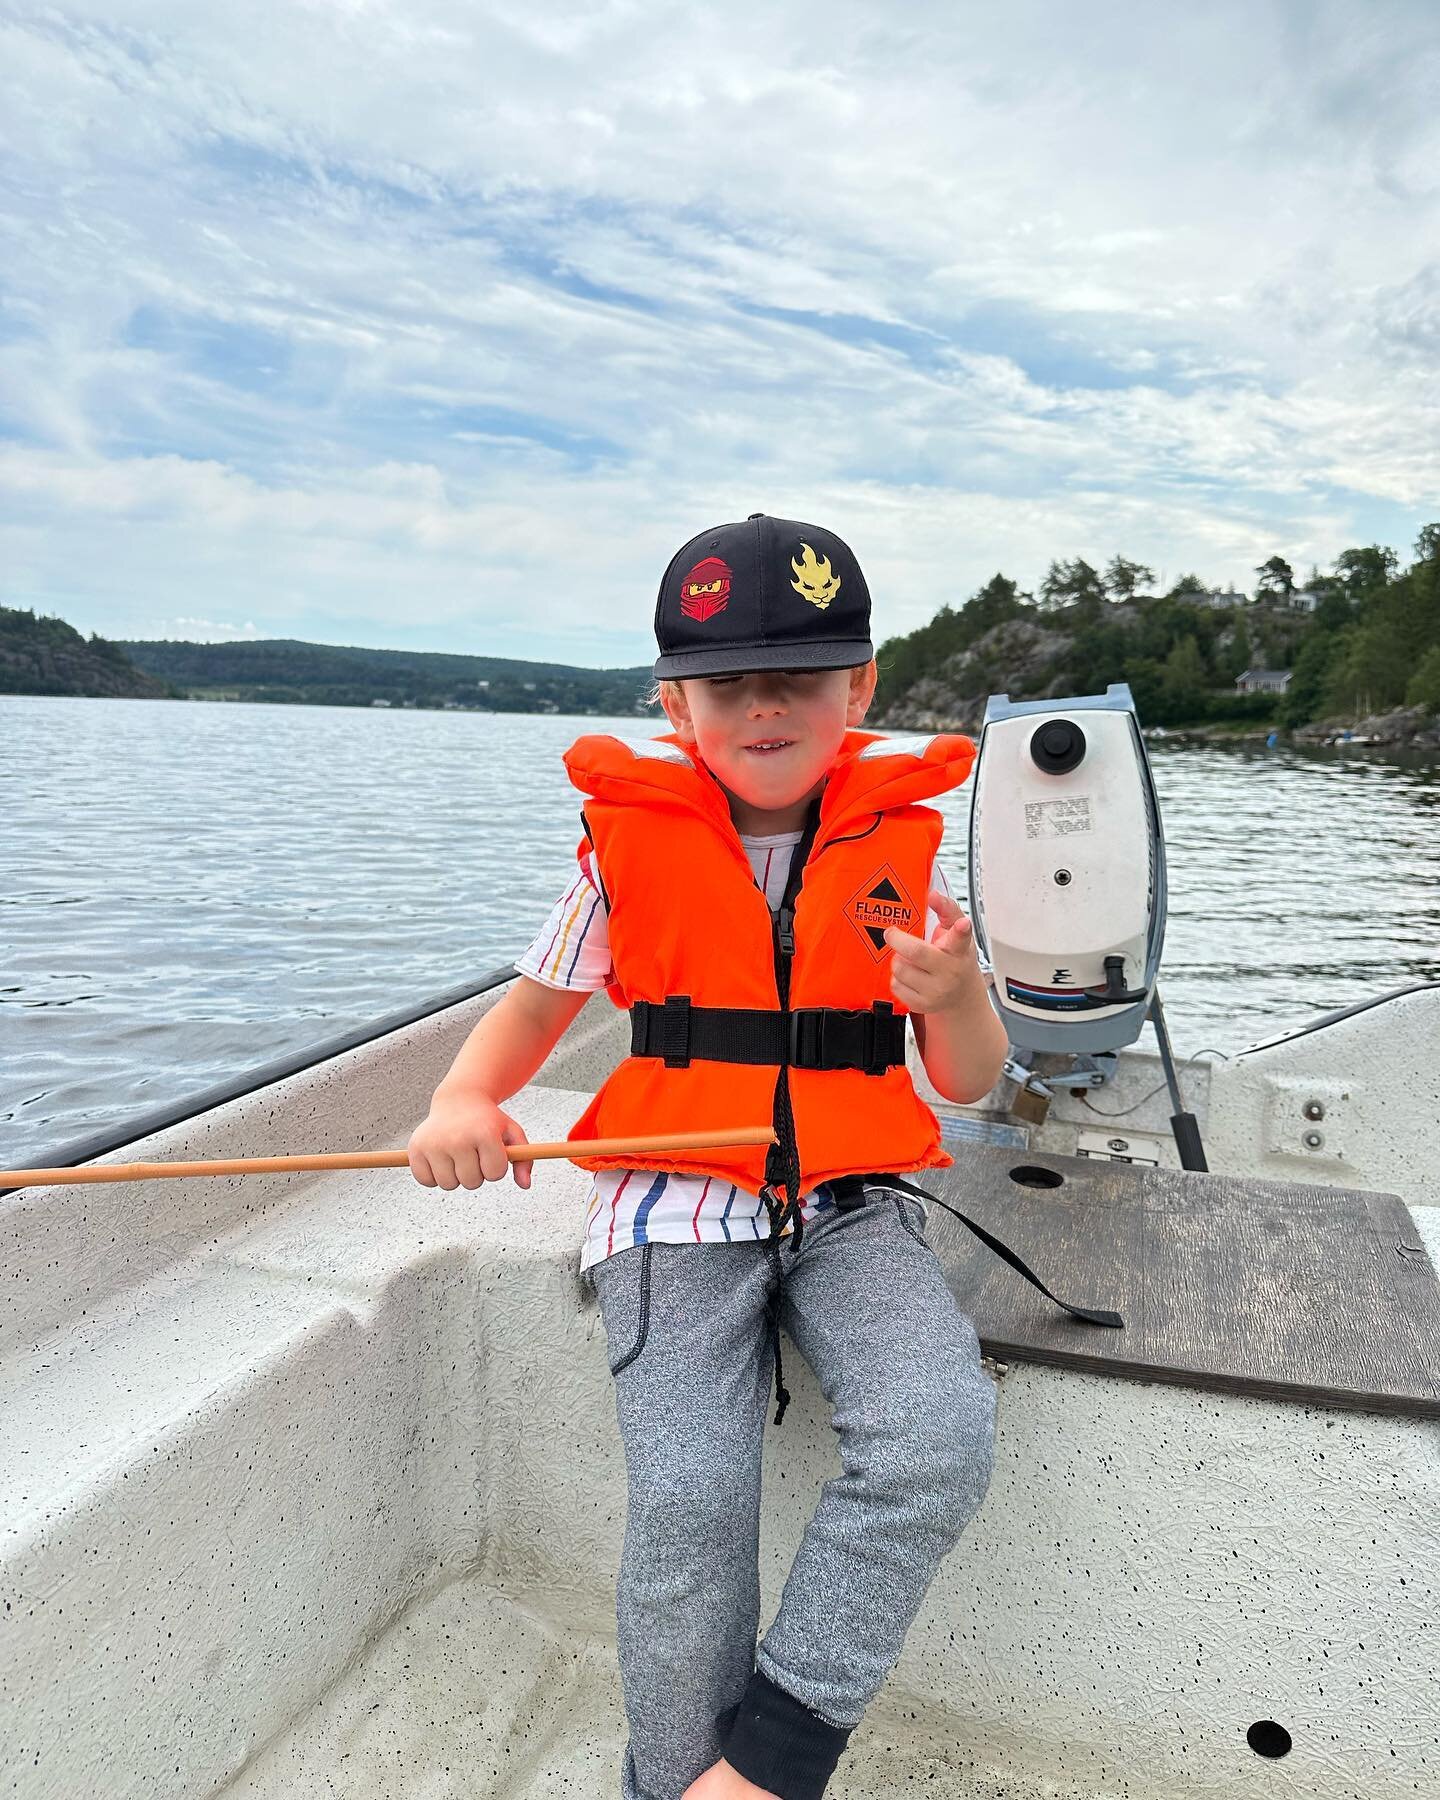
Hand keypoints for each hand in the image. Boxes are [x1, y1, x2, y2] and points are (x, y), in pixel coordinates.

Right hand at [406, 1090, 532, 1190]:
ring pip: (448, 1184)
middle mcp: (458, 1138)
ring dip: (456, 1176)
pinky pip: (426, 1181)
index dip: (496, 1167)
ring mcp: (434, 1143)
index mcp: (484, 1133)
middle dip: (476, 1173)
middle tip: (474, 1153)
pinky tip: (441, 1159)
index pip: (495, 1174)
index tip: (492, 1151)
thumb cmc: (488, 1120)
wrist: (459, 1099)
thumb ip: (524, 1159)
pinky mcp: (416, 1148)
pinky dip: (434, 1176)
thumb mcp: (512, 1133)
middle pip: (471, 1182)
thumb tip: (525, 1185)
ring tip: (458, 1156)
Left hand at [884, 888, 980, 1014]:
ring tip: (909, 960)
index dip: (961, 929)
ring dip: (898, 960)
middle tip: (892, 933)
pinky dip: (897, 978)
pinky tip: (910, 976)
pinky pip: (895, 986)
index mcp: (959, 949)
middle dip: (897, 939)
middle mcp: (950, 971)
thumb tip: (933, 894)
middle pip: (915, 952)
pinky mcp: (923, 1005)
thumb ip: (946, 910)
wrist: (961, 997)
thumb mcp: (956, 934)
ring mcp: (937, 991)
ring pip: (900, 968)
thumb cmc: (955, 959)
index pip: (962, 937)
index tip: (963, 924)